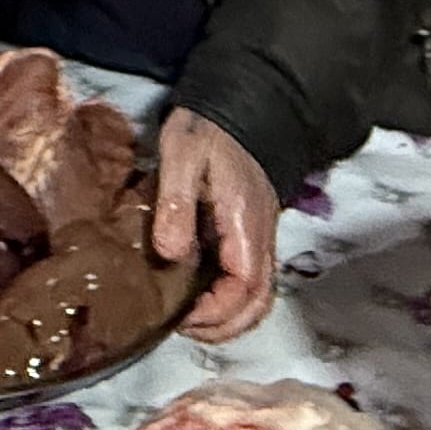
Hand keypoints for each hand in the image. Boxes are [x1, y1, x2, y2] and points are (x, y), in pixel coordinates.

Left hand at [148, 109, 279, 341]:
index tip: (181, 316)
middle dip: (225, 327)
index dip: (215, 312)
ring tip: (190, 318)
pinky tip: (198, 293)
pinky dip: (229, 298)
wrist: (242, 101)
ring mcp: (259, 234)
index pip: (244, 286)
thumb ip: (176, 204)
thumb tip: (170, 254)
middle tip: (184, 328)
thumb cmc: (210, 127)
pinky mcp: (251, 230)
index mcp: (245, 222)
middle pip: (260, 301)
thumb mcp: (182, 154)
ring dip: (229, 316)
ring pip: (259, 293)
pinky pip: (249, 277)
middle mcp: (260, 235)